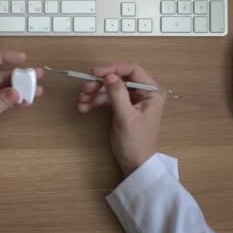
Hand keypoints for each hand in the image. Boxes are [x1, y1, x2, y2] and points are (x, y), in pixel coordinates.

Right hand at [77, 62, 165, 176]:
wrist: (134, 164)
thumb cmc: (135, 141)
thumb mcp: (126, 117)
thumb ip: (118, 94)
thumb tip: (108, 75)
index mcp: (151, 92)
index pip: (132, 70)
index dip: (113, 68)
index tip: (95, 73)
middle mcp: (143, 92)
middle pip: (119, 78)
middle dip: (100, 83)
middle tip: (84, 89)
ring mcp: (132, 100)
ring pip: (110, 88)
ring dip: (94, 93)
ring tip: (81, 101)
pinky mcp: (122, 107)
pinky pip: (107, 98)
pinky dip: (95, 101)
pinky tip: (84, 107)